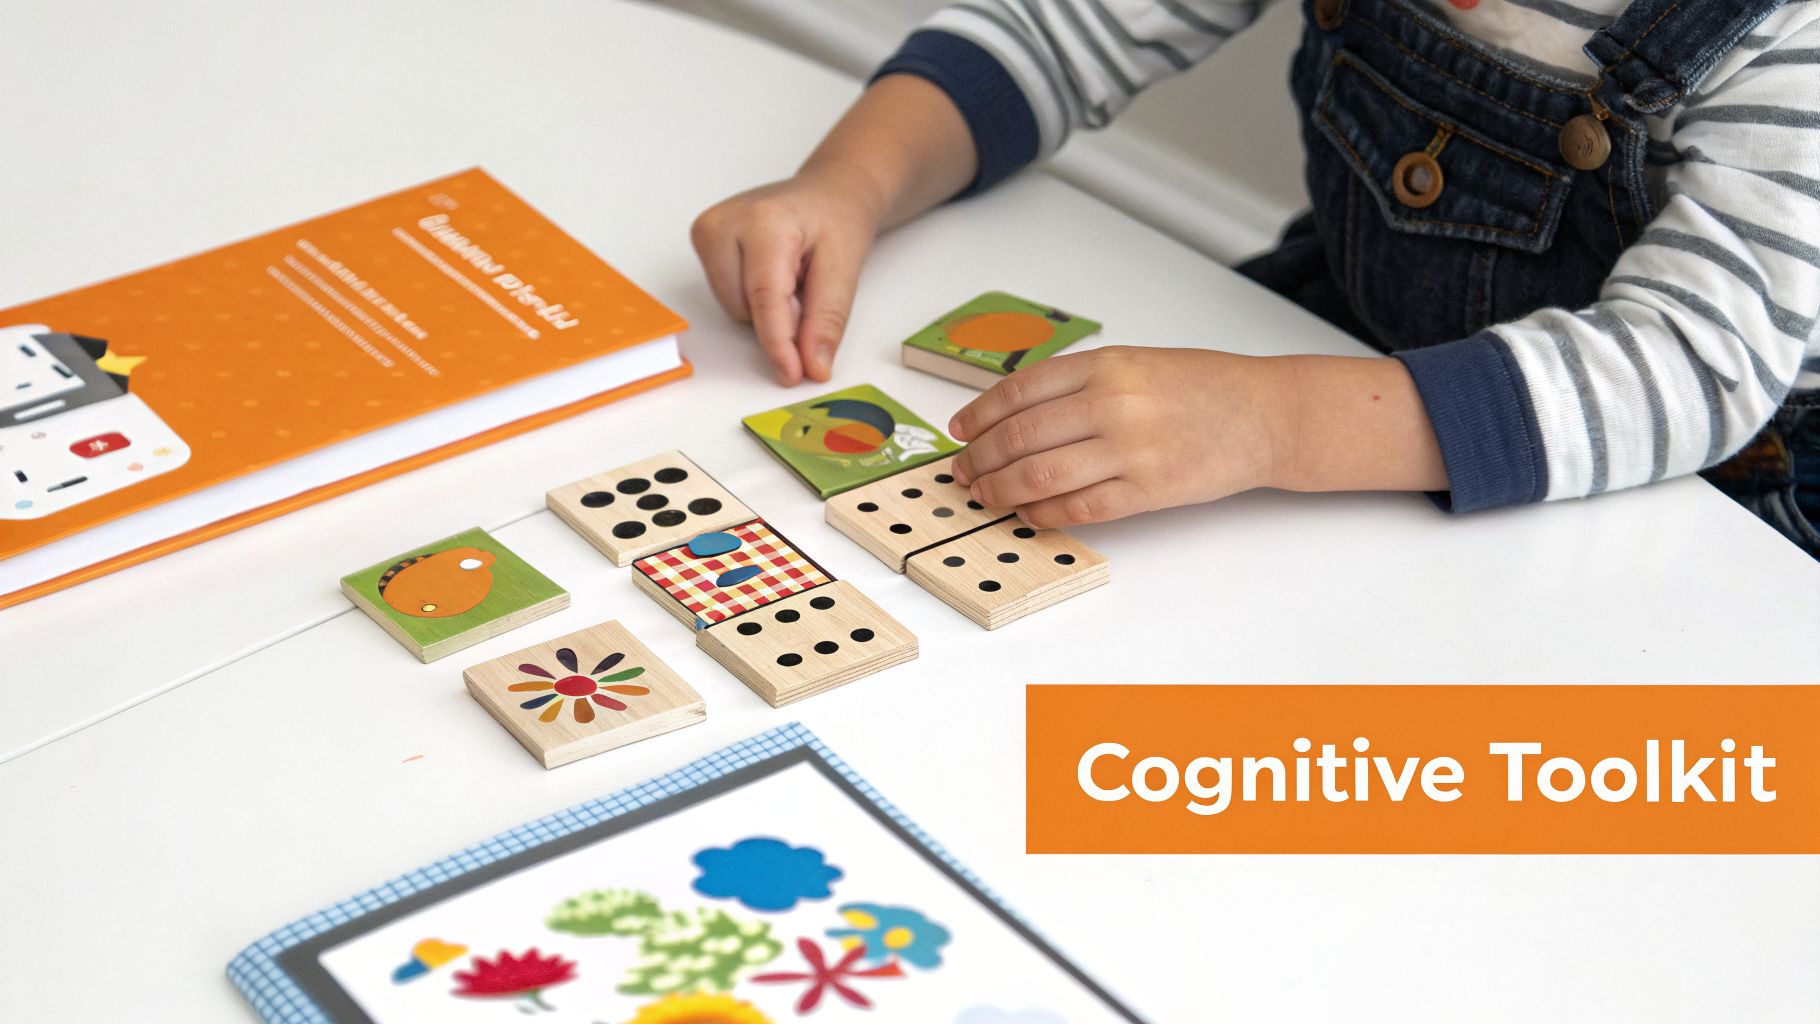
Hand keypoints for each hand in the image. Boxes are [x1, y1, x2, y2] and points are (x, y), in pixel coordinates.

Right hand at [691, 165, 882, 384]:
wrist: (826, 193)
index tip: (791, 374)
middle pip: (747, 308)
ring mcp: (707, 231)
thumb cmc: (835, 221)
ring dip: (766, 305)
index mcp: (764, 221)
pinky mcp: (702, 241)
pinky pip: (727, 297)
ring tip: (790, 272)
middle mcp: (724, 222)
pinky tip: (770, 271)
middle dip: (781, 315)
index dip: (778, 343)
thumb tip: (812, 366)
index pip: (765, 297)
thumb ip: (827, 319)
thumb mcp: (846, 269)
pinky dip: (753, 296)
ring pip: (734, 308)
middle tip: (807, 282)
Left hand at [948, 347, 1288, 526]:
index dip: (979, 415)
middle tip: (963, 472)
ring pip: (1040, 476)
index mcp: (1106, 364)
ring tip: (986, 496)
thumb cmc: (1200, 388)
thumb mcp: (1134, 363)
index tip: (960, 432)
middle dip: (980, 459)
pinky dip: (1044, 514)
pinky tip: (1029, 514)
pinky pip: (1079, 507)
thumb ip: (1078, 383)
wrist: (1264, 414)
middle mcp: (1113, 403)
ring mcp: (1131, 449)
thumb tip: (1011, 414)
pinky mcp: (1149, 490)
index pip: (1019, 391)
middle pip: (1020, 437)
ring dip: (1001, 491)